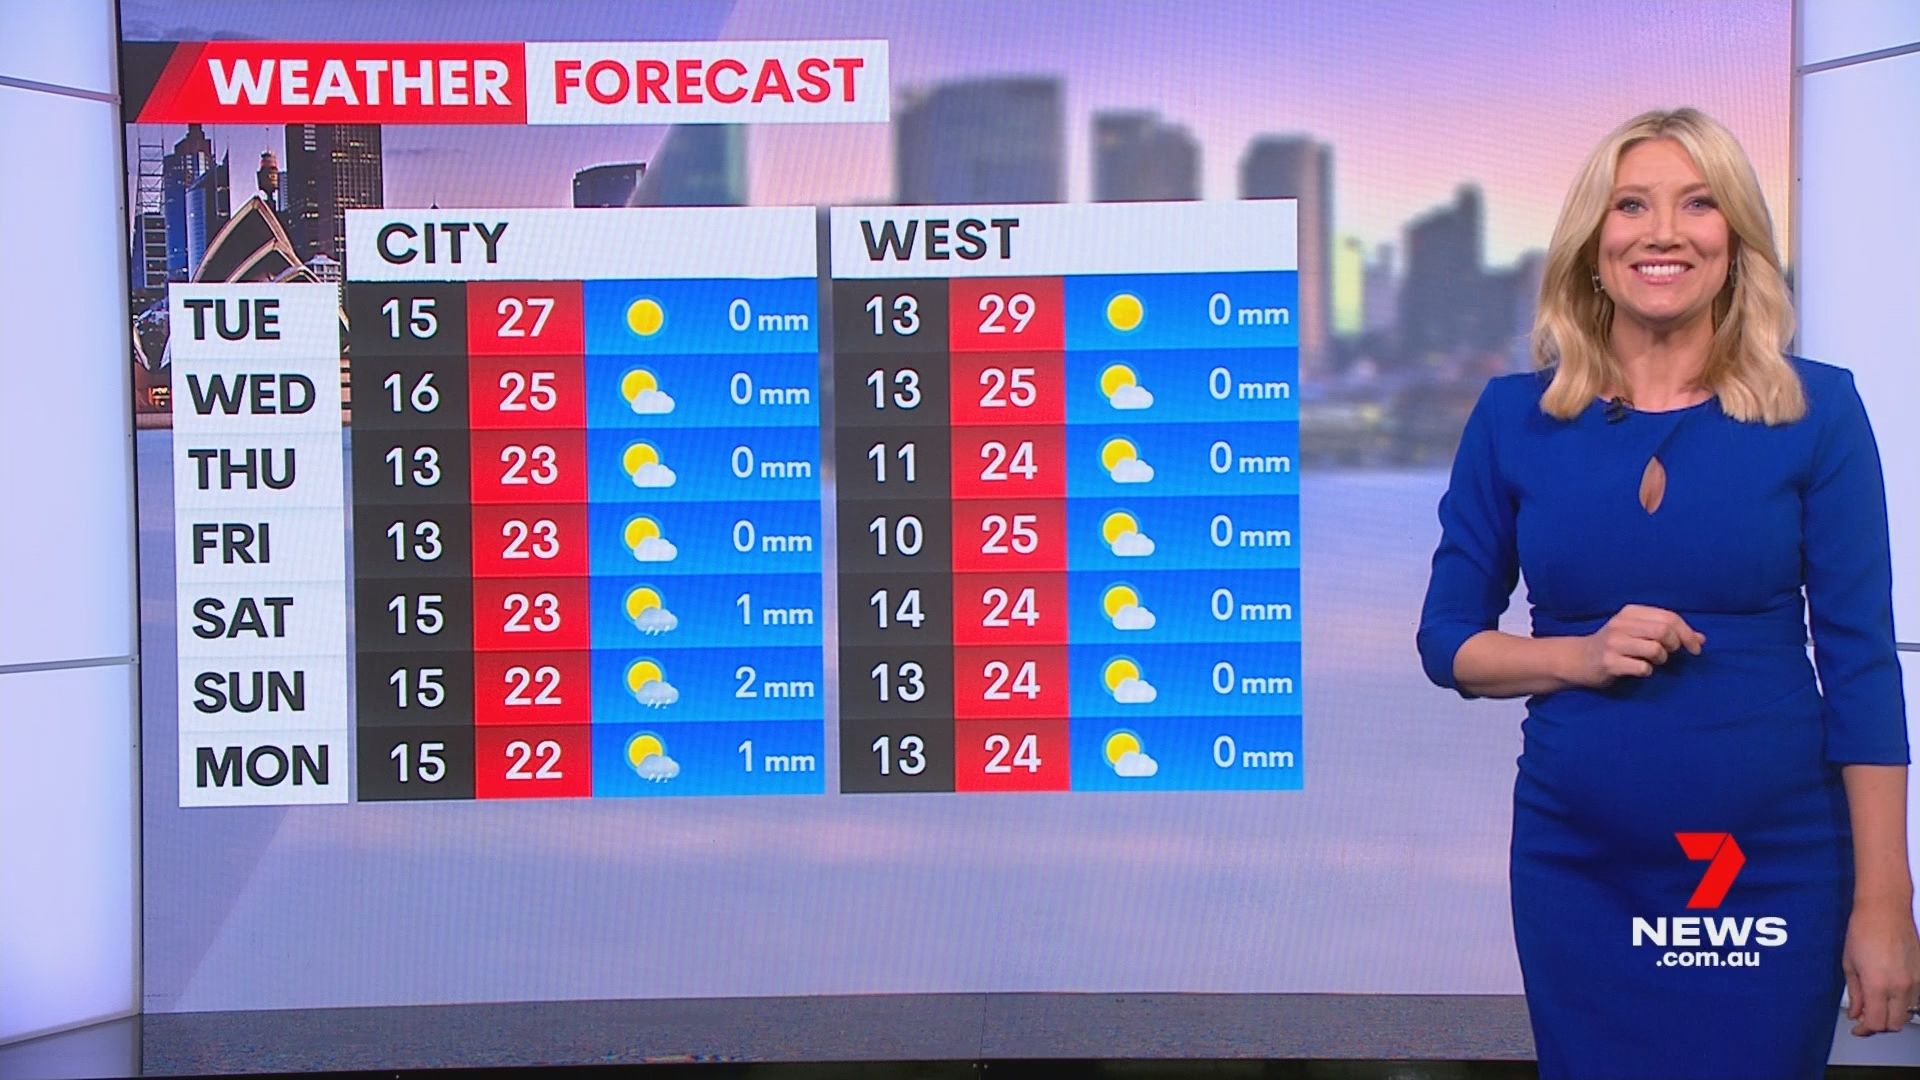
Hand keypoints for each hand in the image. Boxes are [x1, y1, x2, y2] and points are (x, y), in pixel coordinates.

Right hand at [1567, 604, 1705, 687]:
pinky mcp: (1609, 662)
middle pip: (1665, 631)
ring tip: (1653, 661)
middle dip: (1674, 645)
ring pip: (1655, 648)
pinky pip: (1642, 667)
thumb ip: (1668, 632)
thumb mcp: (1638, 632)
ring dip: (1661, 659)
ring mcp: (1614, 643)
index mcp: (1630, 612)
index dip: (1688, 633)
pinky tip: (1639, 670)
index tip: (1696, 649)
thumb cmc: (1614, 646)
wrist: (1578, 660)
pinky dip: (1647, 671)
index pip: (1669, 617)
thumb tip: (1701, 639)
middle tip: (1670, 654)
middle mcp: (1621, 624)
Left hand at [1845, 899, 1919, 1035]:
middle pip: (1894, 1024)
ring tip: (1878, 1004)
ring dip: (1893, 1014)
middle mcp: (1900, 987)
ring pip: (1908, 1013)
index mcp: (1878, 985)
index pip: (1876, 1023)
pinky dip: (1905, 1002)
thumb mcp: (1849, 964)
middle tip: (1866, 1018)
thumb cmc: (1862, 931)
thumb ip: (1855, 994)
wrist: (1885, 910)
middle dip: (1879, 1025)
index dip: (1865, 1030)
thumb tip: (1856, 1014)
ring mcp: (1916, 981)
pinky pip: (1916, 998)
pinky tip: (1892, 993)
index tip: (1858, 1028)